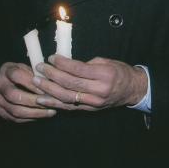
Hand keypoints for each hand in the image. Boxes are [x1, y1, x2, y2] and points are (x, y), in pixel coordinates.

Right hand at [0, 62, 56, 122]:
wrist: (13, 81)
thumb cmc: (27, 73)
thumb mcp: (31, 68)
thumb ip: (38, 74)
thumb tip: (51, 84)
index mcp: (6, 69)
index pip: (16, 75)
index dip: (32, 83)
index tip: (46, 88)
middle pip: (13, 95)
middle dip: (33, 100)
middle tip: (49, 102)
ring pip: (15, 110)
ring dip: (35, 112)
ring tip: (51, 111)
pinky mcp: (0, 111)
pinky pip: (15, 118)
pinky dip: (31, 117)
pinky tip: (43, 114)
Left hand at [32, 55, 147, 111]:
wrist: (132, 89)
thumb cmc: (119, 71)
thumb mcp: (106, 62)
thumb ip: (86, 65)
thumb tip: (65, 65)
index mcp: (105, 74)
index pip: (78, 69)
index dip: (62, 63)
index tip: (51, 57)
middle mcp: (99, 90)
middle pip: (70, 83)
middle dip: (52, 75)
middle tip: (39, 68)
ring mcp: (94, 102)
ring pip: (67, 97)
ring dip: (49, 90)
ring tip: (36, 81)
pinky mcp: (90, 109)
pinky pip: (69, 107)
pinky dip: (54, 103)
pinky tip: (42, 98)